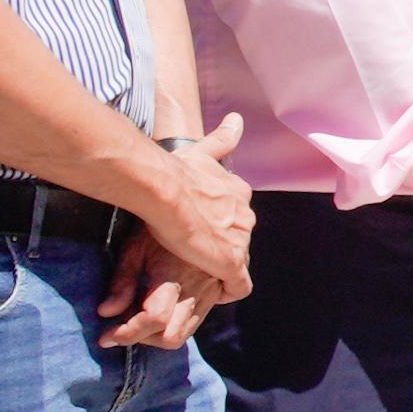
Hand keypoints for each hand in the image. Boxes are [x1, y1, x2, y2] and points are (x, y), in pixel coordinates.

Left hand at [97, 230, 237, 349]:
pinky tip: (160, 309)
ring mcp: (212, 289)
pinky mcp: (218, 289)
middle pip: (172, 335)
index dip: (128, 332)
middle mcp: (198, 286)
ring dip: (159, 334)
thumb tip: (106, 312)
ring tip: (138, 319)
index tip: (107, 335)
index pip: (154, 318)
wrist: (194, 203)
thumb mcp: (134, 248)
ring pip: (186, 332)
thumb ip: (121, 283)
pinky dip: (176, 322)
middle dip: (144, 338)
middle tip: (123, 329)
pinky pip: (198, 319)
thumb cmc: (157, 223)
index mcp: (175, 274)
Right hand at [131, 115, 253, 296]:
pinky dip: (230, 289)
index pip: (236, 213)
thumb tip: (237, 120)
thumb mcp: (202, 151)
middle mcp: (245, 215)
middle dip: (223, 243)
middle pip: (239, 236)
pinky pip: (239, 284)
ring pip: (238, 258)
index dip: (221, 222)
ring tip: (201, 272)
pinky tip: (217, 291)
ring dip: (222, 265)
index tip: (205, 226)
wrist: (167, 189)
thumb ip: (222, 139)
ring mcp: (240, 240)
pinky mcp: (231, 263)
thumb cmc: (177, 171)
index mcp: (238, 192)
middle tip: (199, 251)